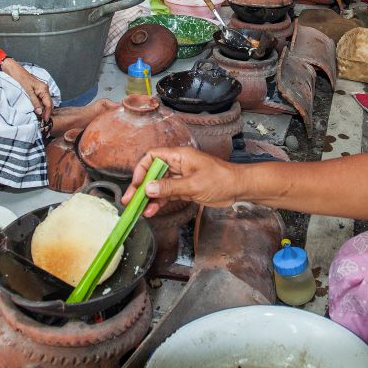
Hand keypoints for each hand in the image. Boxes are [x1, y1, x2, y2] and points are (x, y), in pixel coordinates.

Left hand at [1, 58, 54, 121]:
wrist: (13, 70)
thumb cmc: (19, 78)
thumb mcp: (27, 91)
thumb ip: (34, 102)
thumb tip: (40, 112)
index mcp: (43, 88)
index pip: (49, 104)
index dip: (47, 113)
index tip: (45, 120)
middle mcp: (44, 89)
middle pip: (48, 103)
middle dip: (46, 112)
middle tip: (42, 120)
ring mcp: (40, 89)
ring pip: (44, 102)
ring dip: (42, 109)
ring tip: (38, 117)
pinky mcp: (35, 90)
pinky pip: (39, 99)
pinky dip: (38, 105)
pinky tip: (35, 109)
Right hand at [122, 147, 238, 216]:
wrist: (237, 188)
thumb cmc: (220, 179)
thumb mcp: (193, 184)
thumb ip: (170, 187)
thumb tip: (148, 188)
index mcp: (179, 156)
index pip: (153, 156)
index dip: (142, 169)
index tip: (138, 183)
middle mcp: (177, 165)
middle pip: (152, 173)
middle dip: (140, 186)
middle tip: (129, 200)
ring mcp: (180, 177)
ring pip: (158, 186)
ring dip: (148, 198)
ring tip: (139, 210)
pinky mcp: (184, 189)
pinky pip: (167, 194)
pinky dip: (159, 202)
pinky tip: (152, 211)